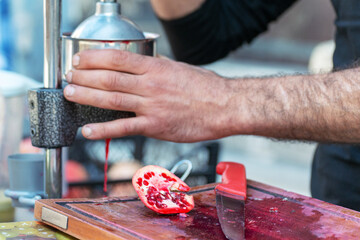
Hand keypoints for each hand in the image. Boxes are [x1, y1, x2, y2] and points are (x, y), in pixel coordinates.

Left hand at [63, 49, 232, 141]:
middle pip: (108, 78)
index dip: (94, 58)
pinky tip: (88, 131)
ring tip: (70, 95)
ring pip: (112, 100)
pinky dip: (104, 129)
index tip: (80, 60)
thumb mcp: (181, 68)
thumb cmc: (207, 88)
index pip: (117, 58)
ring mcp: (152, 105)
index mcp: (156, 67)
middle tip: (69, 78)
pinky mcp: (156, 126)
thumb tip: (145, 65)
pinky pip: (125, 128)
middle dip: (84, 77)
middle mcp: (150, 84)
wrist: (226, 106)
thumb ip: (159, 68)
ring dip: (87, 97)